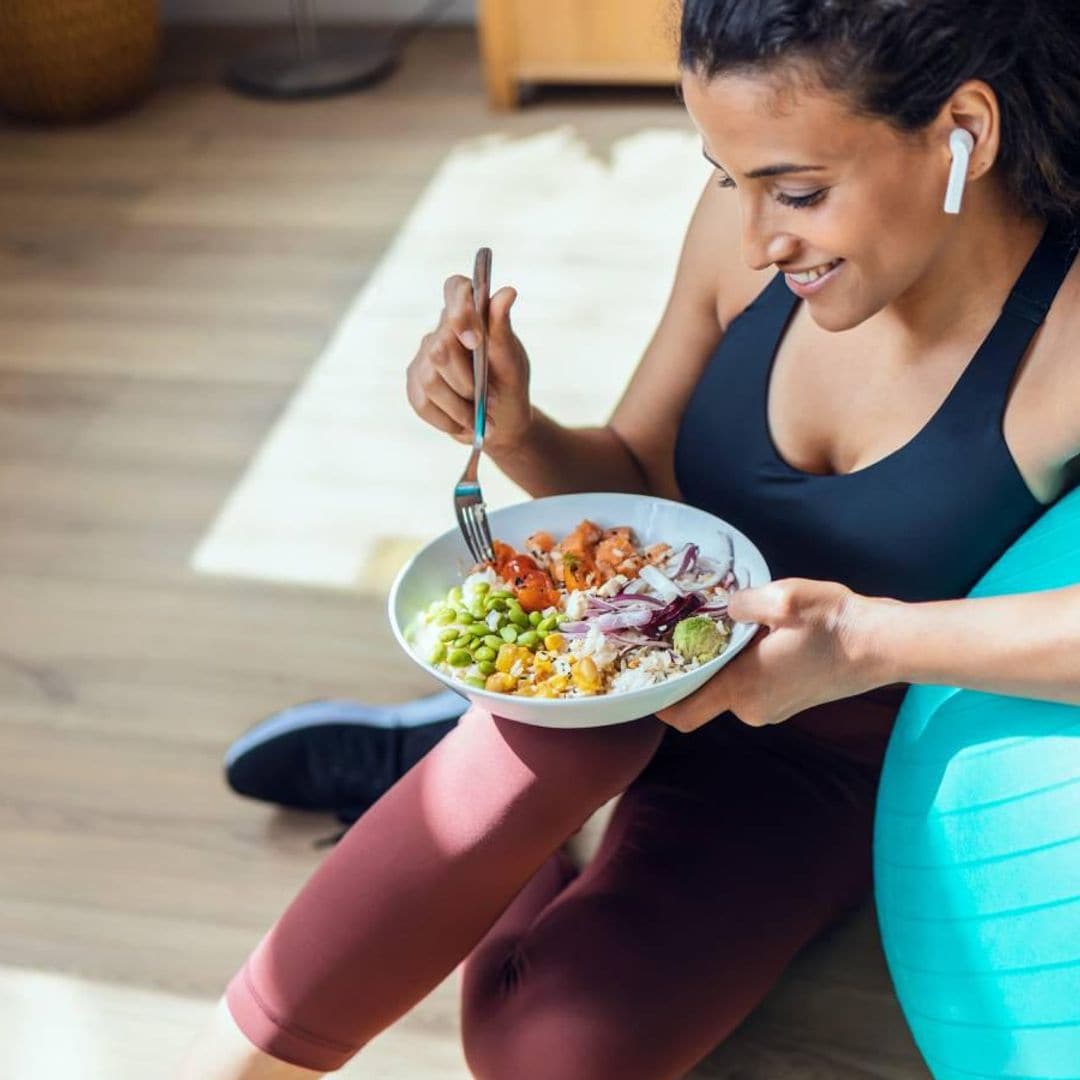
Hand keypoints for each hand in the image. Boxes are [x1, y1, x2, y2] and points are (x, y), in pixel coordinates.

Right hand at [405, 274, 532, 452]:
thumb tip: (508, 292)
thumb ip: (503, 327)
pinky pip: (422, 402)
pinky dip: (447, 419)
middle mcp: (441, 331)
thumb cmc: (509, 383)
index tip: (475, 341)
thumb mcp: (512, 358)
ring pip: (431, 380)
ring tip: (479, 419)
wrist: (501, 421)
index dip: (460, 310)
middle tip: (488, 398)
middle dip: (465, 380)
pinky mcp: (414, 384)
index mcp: (469, 314)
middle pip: (440, 349)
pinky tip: (463, 424)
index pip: (454, 289)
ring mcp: (423, 358)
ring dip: (459, 407)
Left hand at [656, 578, 881, 732]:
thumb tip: (723, 607)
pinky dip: (744, 668)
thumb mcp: (783, 599)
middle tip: (685, 633)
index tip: (647, 674)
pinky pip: (751, 688)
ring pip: (729, 689)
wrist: (882, 644)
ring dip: (722, 665)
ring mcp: (773, 709)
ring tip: (725, 629)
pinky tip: (755, 638)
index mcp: (742, 688)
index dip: (659, 698)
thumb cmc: (833, 623)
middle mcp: (753, 708)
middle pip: (703, 696)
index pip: (682, 712)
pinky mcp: (789, 702)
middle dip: (693, 669)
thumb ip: (740, 603)